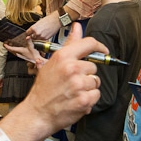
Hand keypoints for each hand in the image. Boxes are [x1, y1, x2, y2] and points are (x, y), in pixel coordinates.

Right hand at [0, 23, 106, 140]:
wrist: (37, 113)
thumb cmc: (43, 89)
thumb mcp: (52, 63)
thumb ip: (69, 44)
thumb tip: (77, 27)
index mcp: (63, 57)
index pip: (89, 43)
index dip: (99, 46)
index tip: (103, 51)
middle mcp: (72, 69)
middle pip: (93, 67)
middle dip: (86, 74)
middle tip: (73, 82)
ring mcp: (79, 85)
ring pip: (95, 81)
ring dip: (88, 88)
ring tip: (73, 92)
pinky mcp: (84, 100)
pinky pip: (96, 95)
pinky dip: (89, 99)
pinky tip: (76, 100)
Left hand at [5, 38, 42, 64]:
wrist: (37, 60)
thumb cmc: (34, 55)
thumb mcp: (32, 46)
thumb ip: (29, 41)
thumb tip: (27, 37)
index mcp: (20, 50)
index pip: (11, 48)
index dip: (7, 46)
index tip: (4, 44)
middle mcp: (20, 53)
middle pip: (11, 50)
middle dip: (8, 47)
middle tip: (5, 44)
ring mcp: (21, 55)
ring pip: (14, 52)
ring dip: (11, 49)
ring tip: (10, 46)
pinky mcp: (24, 56)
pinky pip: (17, 53)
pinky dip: (15, 51)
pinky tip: (17, 50)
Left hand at [27, 12, 60, 39]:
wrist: (56, 20)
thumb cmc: (48, 20)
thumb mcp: (38, 22)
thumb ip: (34, 28)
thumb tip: (31, 31)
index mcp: (33, 28)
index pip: (27, 33)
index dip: (28, 33)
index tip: (28, 34)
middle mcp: (37, 33)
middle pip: (31, 38)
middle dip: (32, 36)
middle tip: (34, 34)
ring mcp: (41, 36)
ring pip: (36, 40)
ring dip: (37, 38)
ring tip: (40, 34)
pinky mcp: (46, 39)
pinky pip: (42, 40)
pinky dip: (42, 38)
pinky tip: (44, 34)